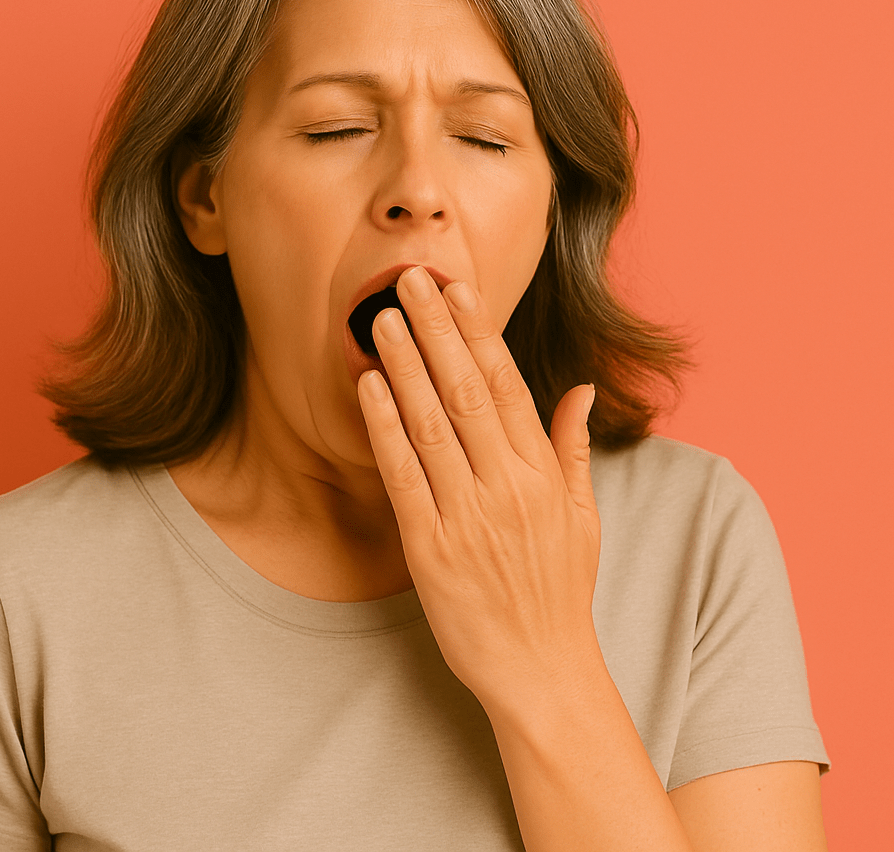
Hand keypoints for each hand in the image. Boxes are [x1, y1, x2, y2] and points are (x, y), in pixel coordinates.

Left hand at [356, 265, 601, 712]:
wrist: (541, 670)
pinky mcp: (430, 549)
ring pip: (431, 423)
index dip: (479, 333)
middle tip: (409, 280)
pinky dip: (385, 427)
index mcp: (542, 474)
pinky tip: (369, 387)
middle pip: (465, 391)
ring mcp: (467, 516)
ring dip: (404, 365)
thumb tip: (580, 387)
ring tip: (381, 318)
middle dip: (436, 329)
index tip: (459, 290)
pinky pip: (404, 476)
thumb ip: (572, 447)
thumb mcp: (582, 516)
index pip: (507, 386)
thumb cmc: (560, 589)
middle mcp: (507, 486)